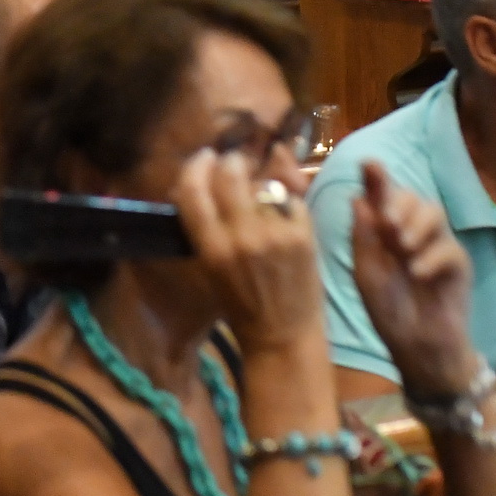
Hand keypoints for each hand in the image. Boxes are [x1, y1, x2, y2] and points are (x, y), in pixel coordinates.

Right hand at [170, 147, 321, 357]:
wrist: (283, 336)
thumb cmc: (240, 306)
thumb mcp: (211, 268)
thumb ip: (205, 227)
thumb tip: (197, 185)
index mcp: (211, 249)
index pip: (192, 189)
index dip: (195, 166)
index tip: (203, 158)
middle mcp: (241, 237)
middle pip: (230, 172)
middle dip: (231, 162)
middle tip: (234, 165)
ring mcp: (276, 233)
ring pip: (262, 182)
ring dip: (259, 182)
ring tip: (260, 194)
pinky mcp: (303, 233)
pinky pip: (290, 198)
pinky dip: (285, 202)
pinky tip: (283, 216)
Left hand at [344, 161, 480, 395]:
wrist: (417, 348)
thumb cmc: (388, 311)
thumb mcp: (367, 274)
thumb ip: (364, 237)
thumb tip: (357, 197)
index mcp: (386, 232)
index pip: (383, 198)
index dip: (377, 179)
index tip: (370, 164)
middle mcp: (413, 232)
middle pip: (413, 197)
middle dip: (399, 204)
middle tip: (388, 225)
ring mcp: (438, 246)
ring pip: (435, 212)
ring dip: (416, 225)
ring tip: (402, 249)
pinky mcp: (458, 265)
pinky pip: (449, 247)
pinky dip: (431, 257)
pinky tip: (418, 274)